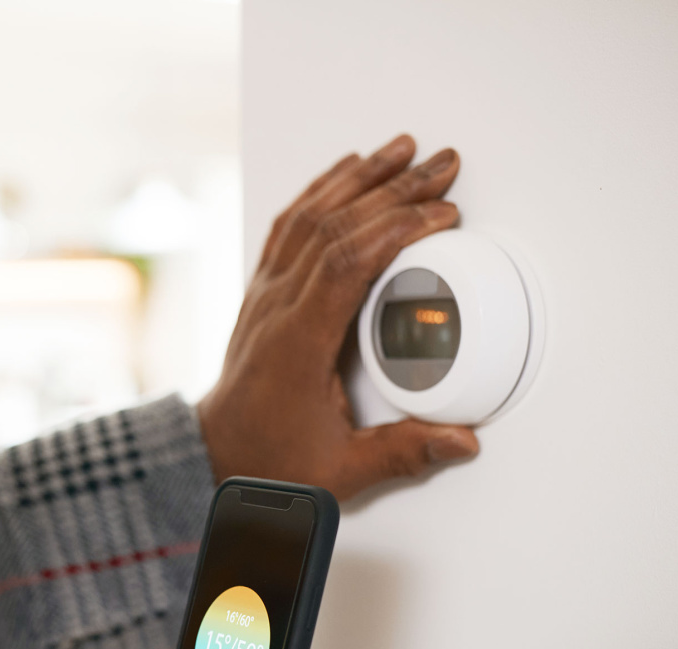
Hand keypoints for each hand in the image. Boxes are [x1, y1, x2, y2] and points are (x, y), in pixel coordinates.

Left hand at [198, 134, 478, 500]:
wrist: (214, 455)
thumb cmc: (269, 458)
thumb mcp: (341, 470)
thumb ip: (404, 453)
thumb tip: (462, 441)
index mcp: (297, 342)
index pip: (346, 263)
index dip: (397, 229)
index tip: (442, 215)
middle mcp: (276, 306)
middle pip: (335, 226)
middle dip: (394, 189)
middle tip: (444, 166)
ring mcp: (266, 293)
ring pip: (309, 216)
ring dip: (359, 177)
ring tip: (404, 149)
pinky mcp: (263, 290)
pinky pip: (289, 225)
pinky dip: (321, 189)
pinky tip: (347, 169)